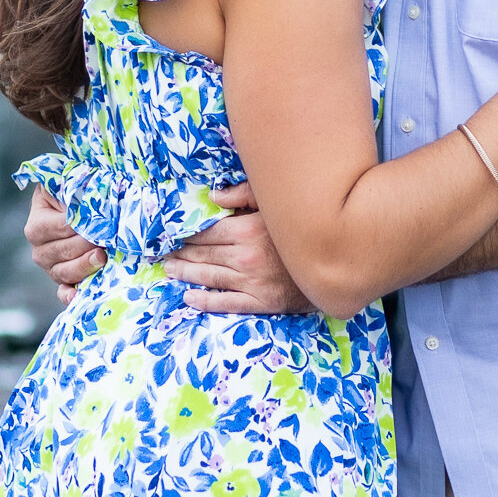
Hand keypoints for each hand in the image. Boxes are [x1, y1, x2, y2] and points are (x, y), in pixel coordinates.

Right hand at [24, 185, 105, 304]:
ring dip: (84, 266)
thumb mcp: (69, 186)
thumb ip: (71, 189)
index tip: (97, 221)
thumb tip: (85, 198)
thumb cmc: (75, 194)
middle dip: (85, 245)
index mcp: (37, 224)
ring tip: (102, 256)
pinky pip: (63, 292)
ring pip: (64, 272)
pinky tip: (79, 296)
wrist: (79, 208)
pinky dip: (70, 296)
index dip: (78, 225)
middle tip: (103, 240)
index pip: (58, 227)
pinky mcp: (63, 281)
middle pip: (61, 251)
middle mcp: (40, 249)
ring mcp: (51, 267)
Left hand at [162, 183, 313, 314]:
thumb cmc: (302, 228)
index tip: (171, 233)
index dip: (186, 234)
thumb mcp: (276, 202)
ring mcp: (252, 282)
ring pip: (209, 278)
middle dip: (180, 254)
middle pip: (203, 255)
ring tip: (169, 270)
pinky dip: (205, 301)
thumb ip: (244, 193)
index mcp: (248, 230)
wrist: (335, 263)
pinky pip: (226, 303)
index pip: (206, 232)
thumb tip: (213, 195)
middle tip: (163, 254)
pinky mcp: (261, 302)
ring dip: (186, 274)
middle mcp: (245, 257)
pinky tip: (189, 297)